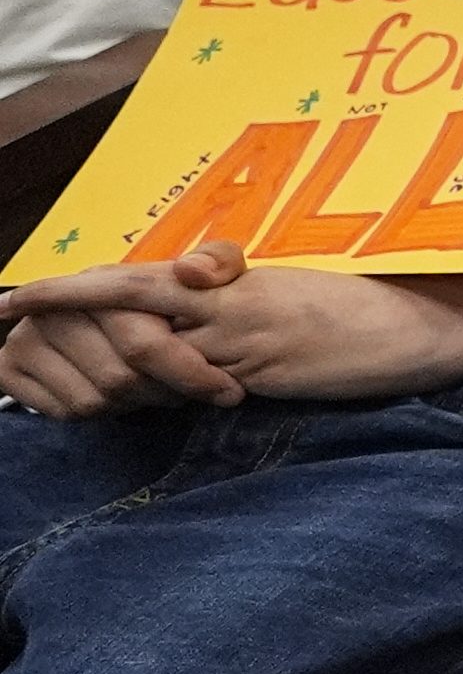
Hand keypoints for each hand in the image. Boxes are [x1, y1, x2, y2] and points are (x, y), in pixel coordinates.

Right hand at [0, 266, 243, 414]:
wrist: (112, 321)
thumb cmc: (170, 302)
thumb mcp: (209, 275)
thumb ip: (220, 261)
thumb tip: (192, 271)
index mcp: (103, 281)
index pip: (142, 342)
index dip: (189, 372)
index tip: (229, 392)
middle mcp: (57, 308)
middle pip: (122, 377)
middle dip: (168, 391)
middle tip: (193, 391)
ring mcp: (26, 338)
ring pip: (95, 399)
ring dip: (135, 404)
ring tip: (154, 387)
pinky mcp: (9, 368)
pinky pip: (66, 411)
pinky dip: (102, 412)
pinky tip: (119, 394)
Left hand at [6, 243, 462, 404]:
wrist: (434, 320)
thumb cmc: (376, 307)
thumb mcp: (299, 301)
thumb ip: (243, 310)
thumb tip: (198, 329)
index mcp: (239, 282)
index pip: (144, 276)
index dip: (82, 284)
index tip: (27, 291)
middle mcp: (234, 302)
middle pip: (130, 297)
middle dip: (64, 305)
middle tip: (10, 309)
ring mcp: (248, 335)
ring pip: (152, 339)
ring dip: (96, 349)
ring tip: (48, 340)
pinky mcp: (270, 369)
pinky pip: (196, 380)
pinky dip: (155, 384)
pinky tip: (124, 393)